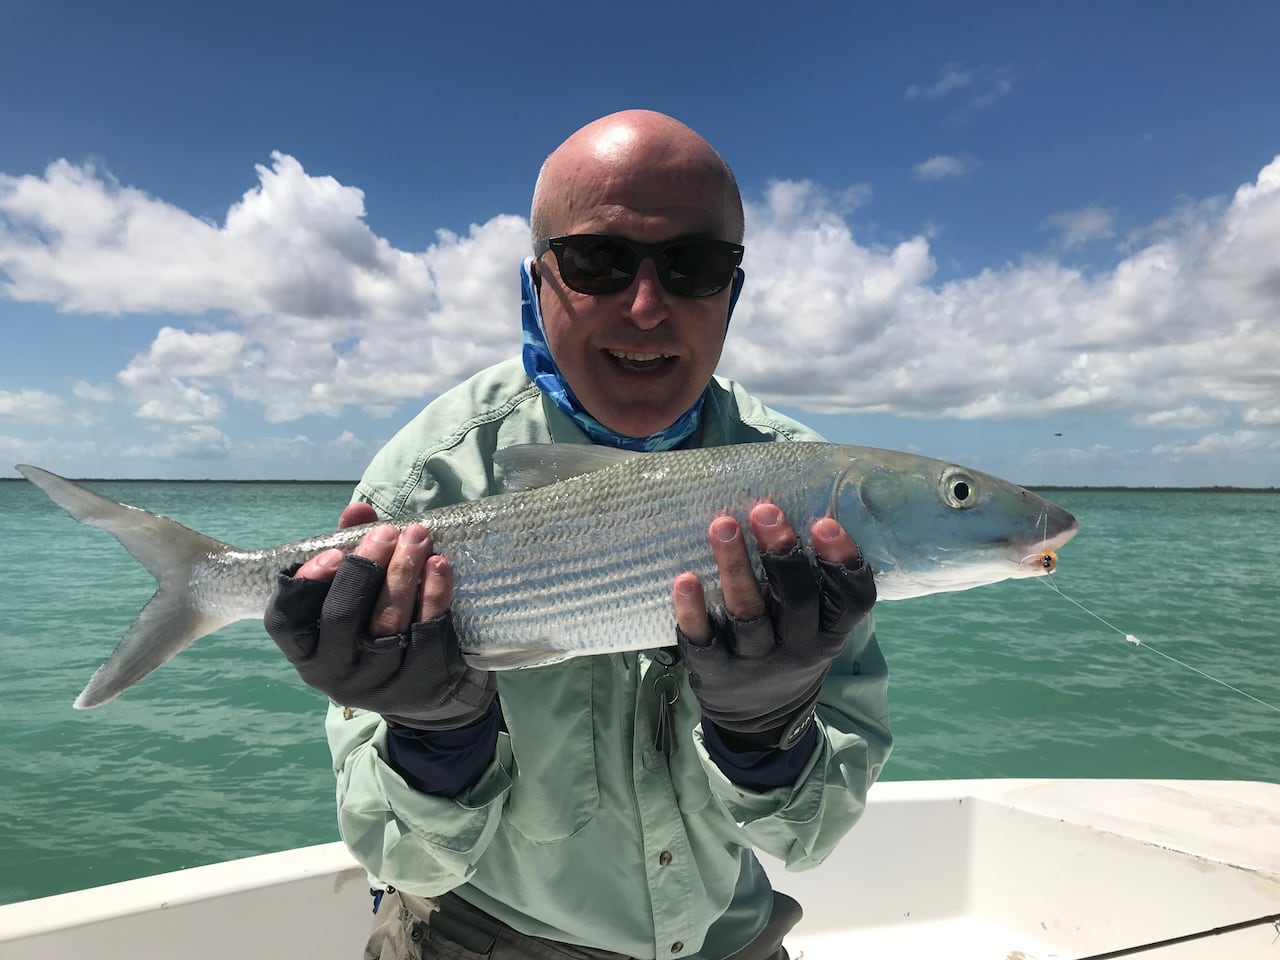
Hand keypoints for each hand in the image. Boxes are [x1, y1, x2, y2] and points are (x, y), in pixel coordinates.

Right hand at [264, 503, 495, 729]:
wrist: (425, 692)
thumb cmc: (375, 629)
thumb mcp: (355, 596)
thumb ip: (350, 551)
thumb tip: (357, 510)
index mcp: (306, 651)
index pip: (286, 621)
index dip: (305, 585)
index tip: (334, 553)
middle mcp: (334, 673)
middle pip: (341, 616)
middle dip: (365, 567)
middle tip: (387, 532)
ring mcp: (377, 682)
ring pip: (386, 623)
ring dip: (402, 573)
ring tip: (417, 536)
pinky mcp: (419, 682)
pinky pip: (427, 633)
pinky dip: (434, 595)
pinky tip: (440, 565)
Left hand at [673, 503, 875, 749]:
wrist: (760, 722)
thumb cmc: (789, 649)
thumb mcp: (816, 628)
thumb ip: (811, 583)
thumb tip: (792, 507)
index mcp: (828, 632)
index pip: (852, 600)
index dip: (843, 562)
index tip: (824, 523)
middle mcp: (797, 648)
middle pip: (796, 599)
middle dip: (781, 553)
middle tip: (764, 511)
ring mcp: (755, 662)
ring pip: (748, 615)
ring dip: (734, 568)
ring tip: (722, 525)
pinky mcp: (715, 672)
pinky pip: (703, 641)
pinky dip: (692, 610)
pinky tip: (684, 578)